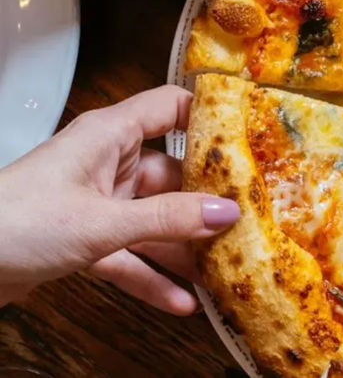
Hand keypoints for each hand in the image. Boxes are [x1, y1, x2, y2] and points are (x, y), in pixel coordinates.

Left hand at [0, 86, 239, 314]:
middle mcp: (106, 164)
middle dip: (208, 202)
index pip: (170, 107)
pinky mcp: (84, 240)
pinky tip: (183, 302)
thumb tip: (227, 212)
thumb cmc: (14, 222)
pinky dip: (153, 277)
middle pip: (172, 174)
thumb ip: (167, 219)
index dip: (210, 116)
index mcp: (108, 136)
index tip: (252, 135)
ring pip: (155, 221)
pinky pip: (131, 256)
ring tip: (226, 270)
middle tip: (251, 220)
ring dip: (186, 248)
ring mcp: (96, 203)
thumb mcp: (101, 222)